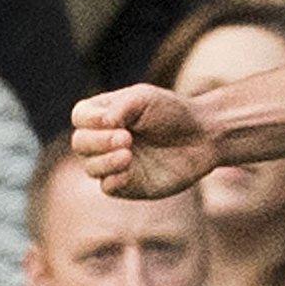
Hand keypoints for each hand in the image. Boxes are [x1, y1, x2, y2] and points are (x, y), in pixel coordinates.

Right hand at [72, 85, 221, 199]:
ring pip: (91, 167)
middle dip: (99, 141)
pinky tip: (128, 170)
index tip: (116, 120)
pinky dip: (113, 179)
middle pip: (81, 143)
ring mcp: (114, 163)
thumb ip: (119, 106)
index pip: (79, 117)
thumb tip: (104, 123)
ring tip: (129, 154)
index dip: (91, 120)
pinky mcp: (128, 183)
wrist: (205, 135)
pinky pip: (108, 187)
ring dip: (106, 161)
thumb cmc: (174, 112)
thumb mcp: (145, 98)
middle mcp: (104, 140)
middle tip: (126, 138)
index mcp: (104, 115)